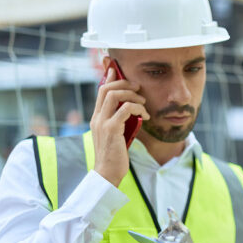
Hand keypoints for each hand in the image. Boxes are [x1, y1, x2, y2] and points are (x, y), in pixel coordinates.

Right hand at [90, 67, 149, 185]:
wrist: (107, 173)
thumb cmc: (114, 156)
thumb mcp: (115, 135)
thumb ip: (118, 121)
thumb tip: (129, 110)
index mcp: (96, 117)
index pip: (100, 91)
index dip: (109, 78)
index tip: (117, 69)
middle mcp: (97, 117)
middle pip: (106, 88)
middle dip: (124, 83)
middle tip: (138, 87)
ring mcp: (102, 122)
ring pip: (115, 95)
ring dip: (132, 94)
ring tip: (143, 102)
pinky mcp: (111, 129)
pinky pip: (126, 109)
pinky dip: (138, 108)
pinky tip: (145, 116)